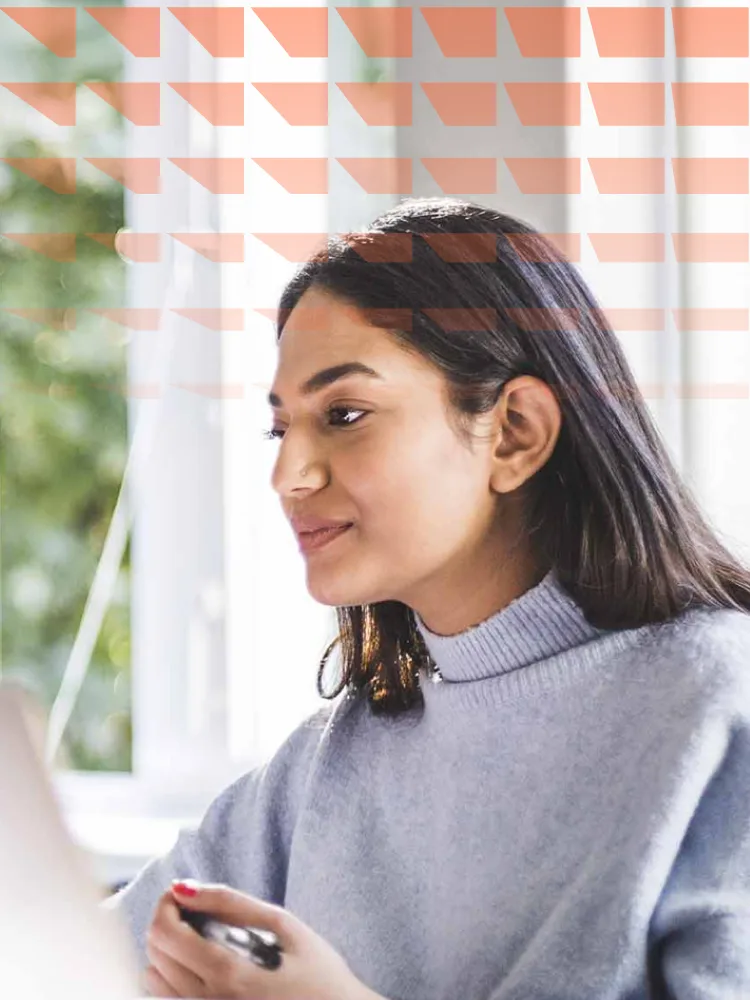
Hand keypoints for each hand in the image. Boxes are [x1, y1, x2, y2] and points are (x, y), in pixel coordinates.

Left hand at [144, 878, 378, 999]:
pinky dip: (171, 976)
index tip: (183, 894)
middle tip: (194, 912)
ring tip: (197, 938)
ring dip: (166, 951)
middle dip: (167, 922)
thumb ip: (229, 902)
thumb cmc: (318, 973)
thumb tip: (182, 887)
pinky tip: (198, 965)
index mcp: (227, 974)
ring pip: (153, 981)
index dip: (165, 904)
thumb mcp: (282, 924)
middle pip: (154, 955)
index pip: (163, 933)